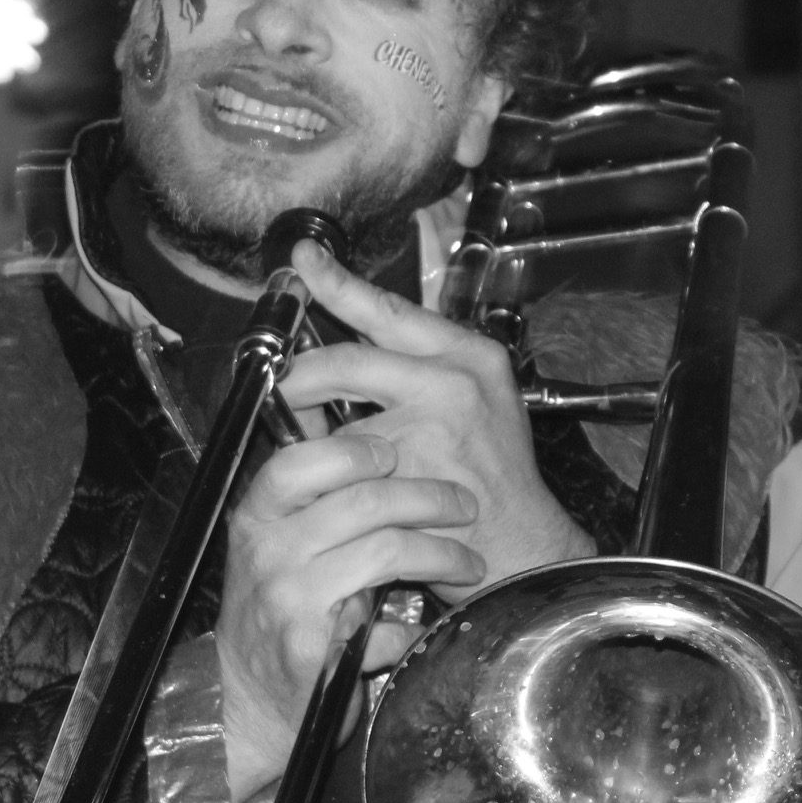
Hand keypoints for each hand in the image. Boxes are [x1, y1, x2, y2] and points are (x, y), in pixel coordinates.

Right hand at [216, 430, 480, 802]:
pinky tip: (425, 627)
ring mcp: (288, 600)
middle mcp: (267, 553)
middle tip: (465, 505)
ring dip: (444, 554)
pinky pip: (386, 624)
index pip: (298, 463)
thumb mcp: (278, 553)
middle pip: (363, 501)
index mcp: (256, 520)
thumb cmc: (272, 619)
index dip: (354, 451)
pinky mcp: (313, 649)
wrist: (245, 703)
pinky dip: (414, 626)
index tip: (396, 453)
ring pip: (387, 550)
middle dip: (430, 497)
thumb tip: (390, 466)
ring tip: (470, 564)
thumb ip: (317, 512)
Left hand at [276, 241, 597, 594]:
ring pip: (338, 417)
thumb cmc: (494, 476)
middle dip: (299, 376)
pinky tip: (327, 484)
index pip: (390, 309)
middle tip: (277, 384)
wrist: (524, 542)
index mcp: (470, 355)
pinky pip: (345, 463)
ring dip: (307, 430)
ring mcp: (431, 424)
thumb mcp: (476, 403)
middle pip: (346, 359)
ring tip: (300, 441)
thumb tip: (338, 356)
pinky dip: (327, 473)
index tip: (303, 260)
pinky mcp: (408, 469)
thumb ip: (417, 372)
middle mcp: (453, 379)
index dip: (338, 282)